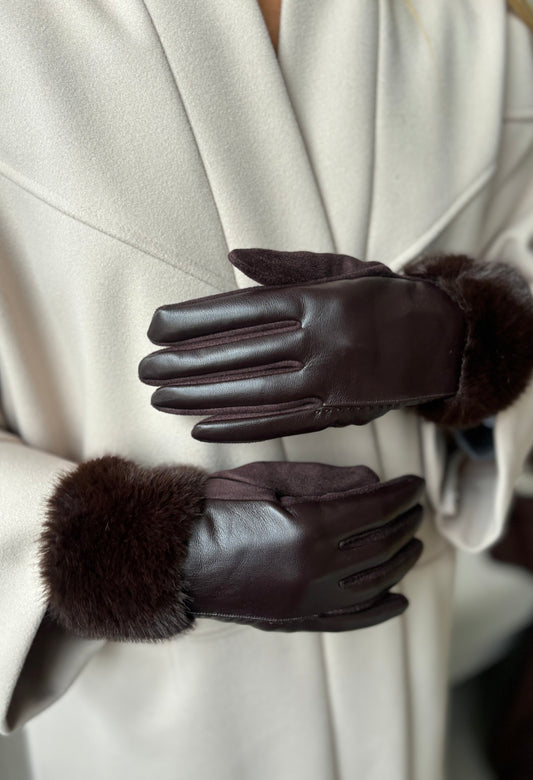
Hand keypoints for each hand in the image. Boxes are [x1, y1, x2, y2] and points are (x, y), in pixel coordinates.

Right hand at [39, 457, 423, 638]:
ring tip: (412, 540)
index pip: (376, 509)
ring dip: (401, 559)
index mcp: (309, 527)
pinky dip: (380, 610)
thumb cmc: (217, 507)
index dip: (402, 495)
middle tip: (416, 506)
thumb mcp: (267, 478)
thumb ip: (324, 479)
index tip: (416, 483)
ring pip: (374, 581)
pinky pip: (350, 619)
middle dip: (406, 522)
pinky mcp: (297, 619)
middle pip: (381, 544)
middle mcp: (316, 568)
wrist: (175, 554)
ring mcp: (308, 599)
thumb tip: (373, 480)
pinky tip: (399, 599)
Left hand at [139, 248, 464, 441]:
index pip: (240, 311)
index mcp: (318, 299)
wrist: (442, 341)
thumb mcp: (343, 269)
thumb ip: (286, 265)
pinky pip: (280, 424)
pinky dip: (238, 428)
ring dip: (201, 398)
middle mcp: (321, 341)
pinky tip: (202, 428)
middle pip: (238, 354)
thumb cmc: (384, 299)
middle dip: (185, 362)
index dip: (194, 320)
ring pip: (252, 392)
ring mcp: (329, 381)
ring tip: (161, 398)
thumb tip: (232, 255)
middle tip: (145, 368)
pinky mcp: (337, 414)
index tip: (155, 326)